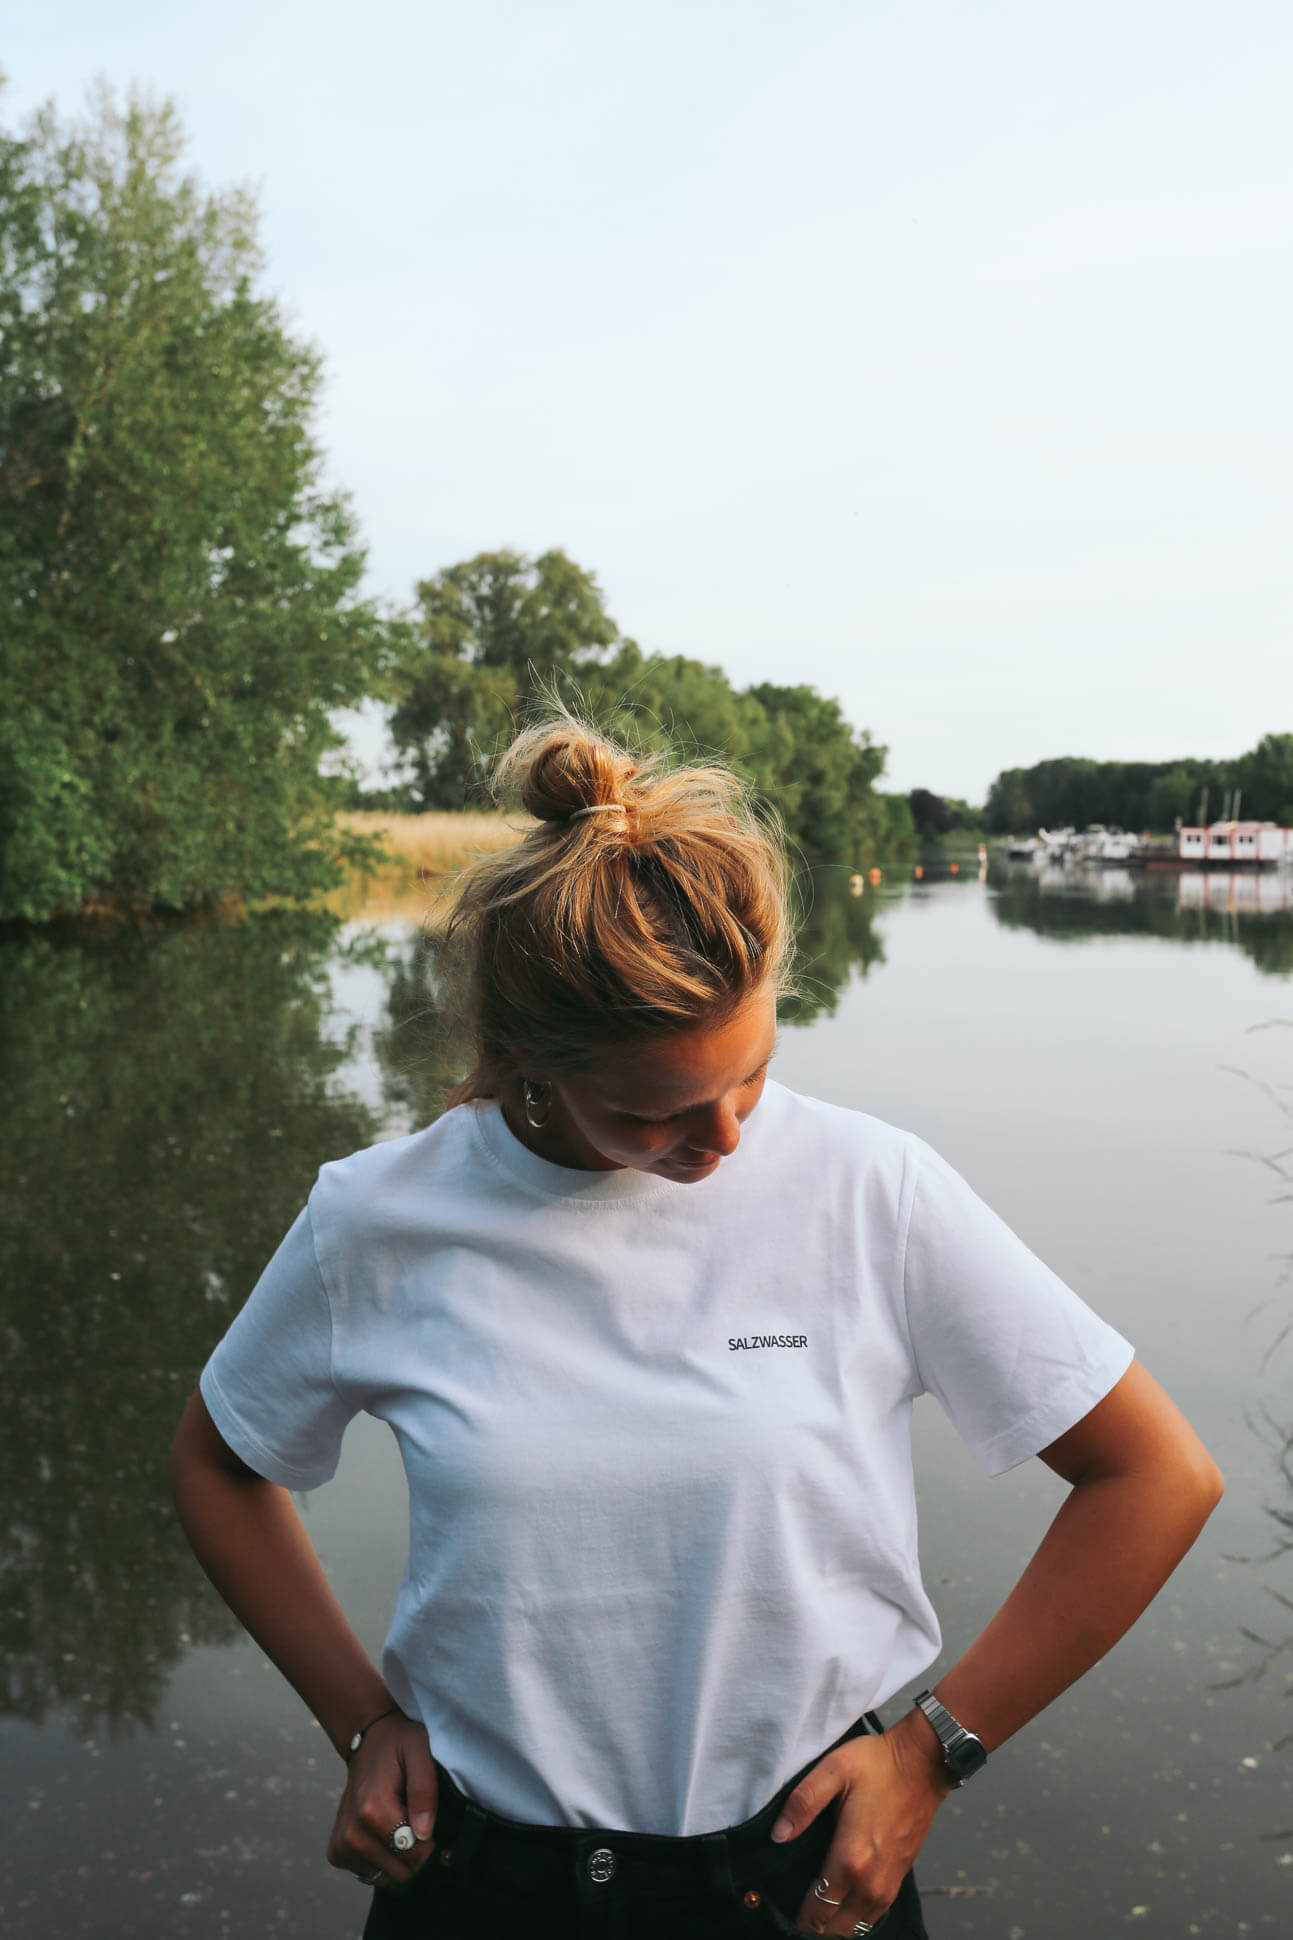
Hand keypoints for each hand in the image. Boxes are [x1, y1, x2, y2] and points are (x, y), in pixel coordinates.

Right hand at [326, 1711, 438, 1888]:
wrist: (367, 1741)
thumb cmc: (397, 1745)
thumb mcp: (419, 1753)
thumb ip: (424, 1790)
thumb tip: (423, 1833)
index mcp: (373, 1811)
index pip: (415, 1855)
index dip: (429, 1842)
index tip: (425, 1819)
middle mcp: (352, 1833)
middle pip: (401, 1872)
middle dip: (414, 1852)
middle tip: (411, 1820)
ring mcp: (342, 1845)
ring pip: (385, 1877)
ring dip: (397, 1857)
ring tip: (396, 1823)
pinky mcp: (337, 1851)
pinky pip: (369, 1875)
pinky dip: (381, 1861)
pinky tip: (382, 1833)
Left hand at [772, 1715, 951, 1934]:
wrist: (923, 1763)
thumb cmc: (877, 1764)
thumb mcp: (833, 1771)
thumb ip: (802, 1804)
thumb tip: (777, 1836)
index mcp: (851, 1860)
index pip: (817, 1912)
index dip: (798, 1916)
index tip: (783, 1903)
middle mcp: (871, 1883)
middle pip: (835, 1928)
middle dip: (814, 1922)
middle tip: (796, 1901)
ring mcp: (888, 1884)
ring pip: (855, 1927)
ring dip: (834, 1922)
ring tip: (816, 1901)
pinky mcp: (899, 1878)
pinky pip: (873, 1915)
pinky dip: (855, 1915)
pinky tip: (841, 1897)